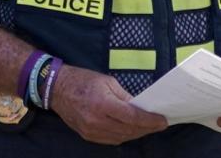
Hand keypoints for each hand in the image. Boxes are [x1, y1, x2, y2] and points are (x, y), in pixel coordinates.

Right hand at [49, 65, 166, 144]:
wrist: (56, 88)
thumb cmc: (82, 80)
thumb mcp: (107, 81)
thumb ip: (125, 96)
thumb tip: (140, 107)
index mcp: (103, 104)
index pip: (132, 117)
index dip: (150, 121)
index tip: (163, 121)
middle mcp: (96, 121)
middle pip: (129, 130)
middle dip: (147, 128)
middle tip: (159, 124)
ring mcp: (91, 131)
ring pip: (121, 138)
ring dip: (136, 133)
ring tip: (148, 127)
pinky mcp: (87, 136)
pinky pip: (111, 140)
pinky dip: (123, 136)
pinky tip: (131, 130)